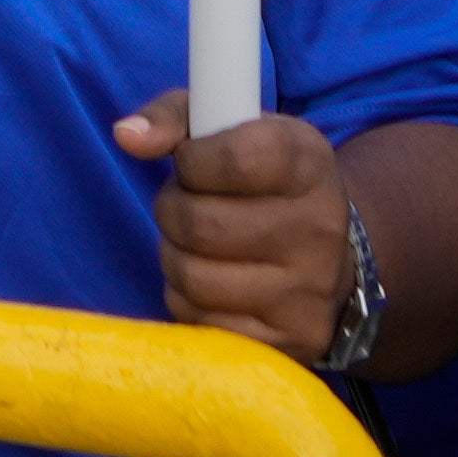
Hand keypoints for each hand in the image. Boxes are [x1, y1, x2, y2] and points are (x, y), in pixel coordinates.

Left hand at [118, 99, 360, 360]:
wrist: (330, 256)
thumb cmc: (263, 181)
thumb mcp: (230, 127)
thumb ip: (173, 117)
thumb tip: (126, 135)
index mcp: (308, 161)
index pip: (237, 160)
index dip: (193, 162)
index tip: (191, 163)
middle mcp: (320, 227)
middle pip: (202, 225)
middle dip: (171, 211)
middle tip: (182, 206)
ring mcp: (309, 290)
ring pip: (195, 278)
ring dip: (174, 256)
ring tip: (192, 243)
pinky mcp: (293, 339)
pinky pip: (204, 323)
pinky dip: (187, 300)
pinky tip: (209, 281)